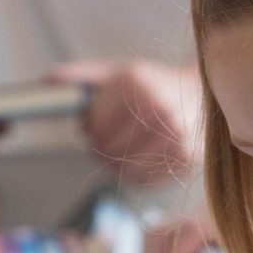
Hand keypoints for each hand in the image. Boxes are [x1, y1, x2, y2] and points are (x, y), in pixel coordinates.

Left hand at [47, 60, 202, 185]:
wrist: (206, 97)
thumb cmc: (157, 86)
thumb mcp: (120, 73)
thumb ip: (83, 77)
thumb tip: (46, 80)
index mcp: (136, 83)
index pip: (93, 126)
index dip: (89, 130)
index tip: (95, 127)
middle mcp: (156, 108)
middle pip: (106, 149)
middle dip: (100, 149)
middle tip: (108, 141)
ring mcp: (173, 134)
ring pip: (122, 168)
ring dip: (116, 165)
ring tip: (124, 150)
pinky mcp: (185, 157)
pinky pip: (144, 179)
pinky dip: (136, 174)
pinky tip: (141, 158)